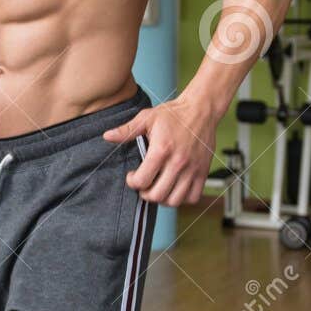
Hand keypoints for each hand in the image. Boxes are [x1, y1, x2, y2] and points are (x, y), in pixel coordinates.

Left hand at [102, 97, 217, 206]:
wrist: (201, 109)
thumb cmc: (173, 114)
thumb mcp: (147, 117)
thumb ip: (127, 130)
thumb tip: (107, 136)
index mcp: (161, 149)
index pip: (142, 181)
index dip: (132, 182)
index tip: (132, 175)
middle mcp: (178, 162)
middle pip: (157, 195)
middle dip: (145, 193)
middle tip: (144, 184)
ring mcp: (192, 169)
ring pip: (174, 200)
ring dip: (162, 199)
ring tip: (158, 188)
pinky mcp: (203, 172)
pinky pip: (193, 197)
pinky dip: (182, 198)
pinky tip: (174, 188)